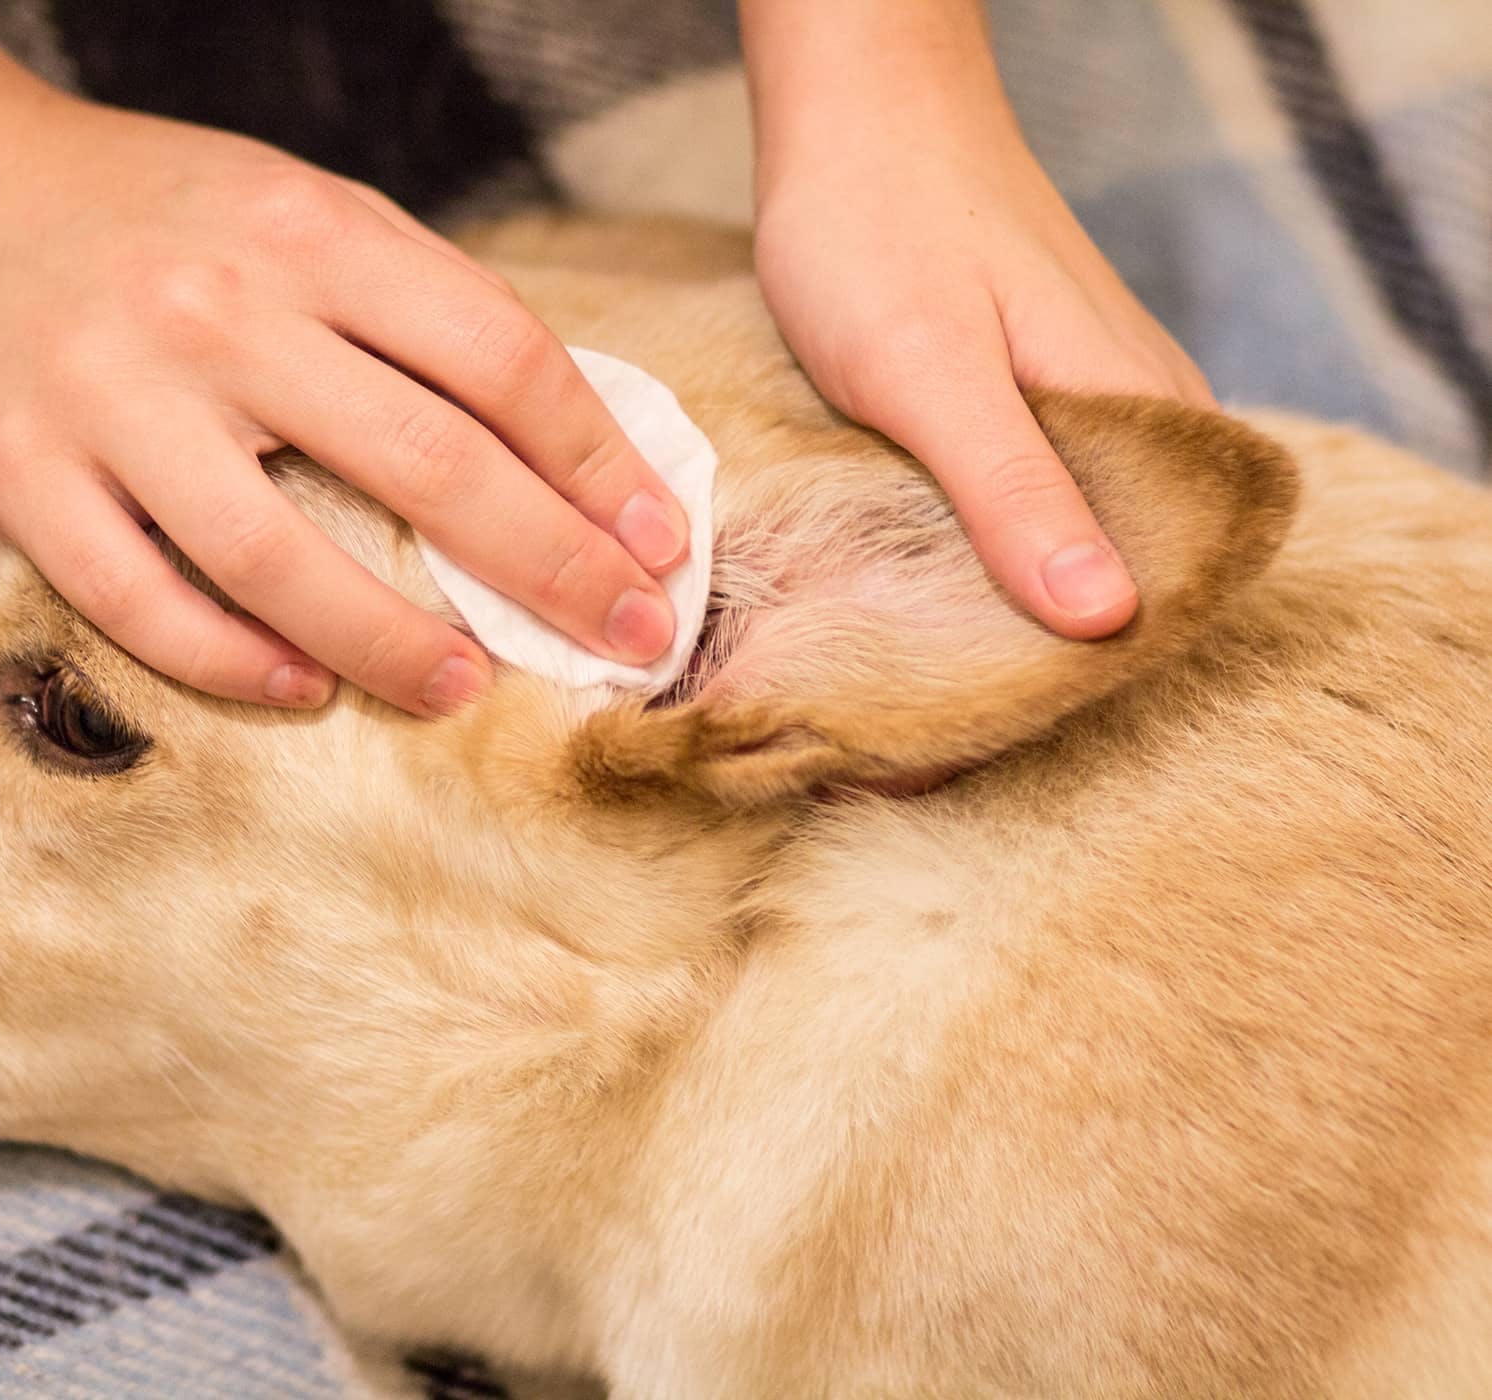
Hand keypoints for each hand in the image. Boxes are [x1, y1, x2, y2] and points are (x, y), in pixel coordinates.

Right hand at [0, 93, 688, 713]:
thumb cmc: (151, 217)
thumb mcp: (294, 210)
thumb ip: (412, 305)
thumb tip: (562, 439)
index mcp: (308, 233)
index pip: (497, 355)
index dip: (596, 460)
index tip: (658, 538)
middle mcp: (217, 312)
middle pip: (425, 462)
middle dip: (552, 567)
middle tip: (631, 638)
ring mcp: (112, 398)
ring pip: (278, 556)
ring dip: (392, 641)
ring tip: (466, 687)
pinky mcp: (22, 477)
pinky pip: (141, 600)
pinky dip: (233, 661)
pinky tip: (305, 689)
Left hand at [743, 2, 1211, 638]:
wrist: (858, 115)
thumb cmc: (882, 231)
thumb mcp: (931, 377)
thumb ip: (1014, 493)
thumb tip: (1106, 618)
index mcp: (1147, 413)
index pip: (1173, 579)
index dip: (1097, 656)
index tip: (1001, 711)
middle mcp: (1148, 407)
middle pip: (1130, 563)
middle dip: (1046, 636)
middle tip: (941, 697)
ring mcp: (1100, 393)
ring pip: (1084, 529)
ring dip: (1015, 592)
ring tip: (926, 652)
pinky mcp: (1046, 386)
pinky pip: (1045, 488)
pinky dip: (994, 536)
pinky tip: (931, 569)